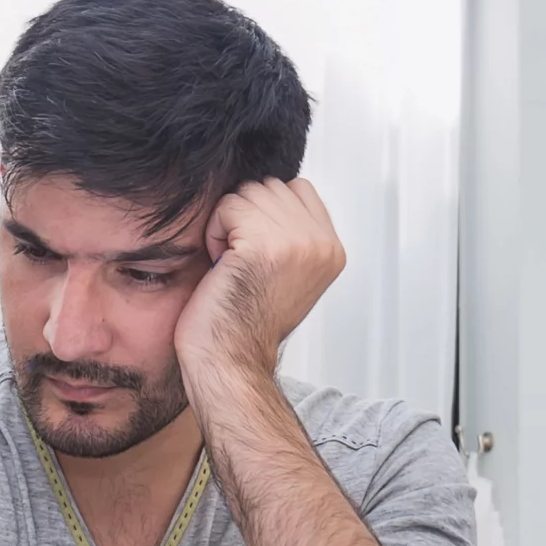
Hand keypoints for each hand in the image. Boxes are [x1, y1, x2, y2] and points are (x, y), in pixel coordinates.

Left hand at [173, 176, 344, 382]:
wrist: (230, 358)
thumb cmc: (246, 322)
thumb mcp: (288, 271)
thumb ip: (292, 232)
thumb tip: (269, 197)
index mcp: (331, 249)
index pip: (297, 189)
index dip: (266, 212)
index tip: (257, 250)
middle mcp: (320, 244)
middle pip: (270, 187)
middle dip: (246, 216)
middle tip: (241, 259)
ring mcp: (297, 242)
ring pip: (248, 193)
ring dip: (228, 223)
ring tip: (232, 262)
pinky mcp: (265, 245)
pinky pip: (228, 207)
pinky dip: (214, 232)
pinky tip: (221, 264)